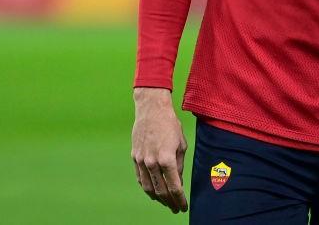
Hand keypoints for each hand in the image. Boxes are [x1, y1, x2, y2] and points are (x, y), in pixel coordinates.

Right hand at [131, 87, 188, 213]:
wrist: (151, 109)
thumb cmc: (170, 124)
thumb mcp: (181, 144)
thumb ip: (179, 165)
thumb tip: (177, 181)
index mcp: (167, 159)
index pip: (174, 187)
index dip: (179, 200)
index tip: (183, 207)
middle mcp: (152, 162)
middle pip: (161, 191)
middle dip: (169, 202)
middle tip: (175, 208)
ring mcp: (141, 160)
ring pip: (148, 187)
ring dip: (158, 198)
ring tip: (165, 202)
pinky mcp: (135, 157)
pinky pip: (140, 178)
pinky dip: (147, 188)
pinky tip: (153, 191)